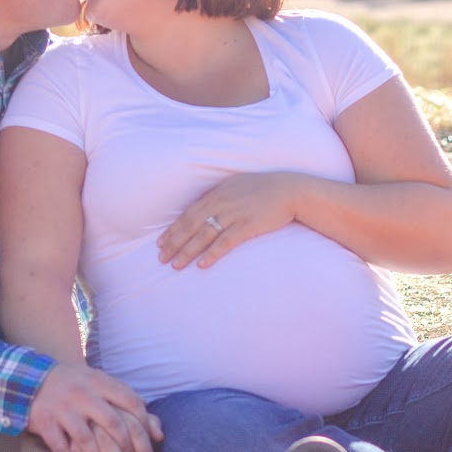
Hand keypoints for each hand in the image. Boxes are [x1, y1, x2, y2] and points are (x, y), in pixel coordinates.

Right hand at [27, 363, 161, 451]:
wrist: (30, 377)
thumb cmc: (75, 384)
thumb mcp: (101, 385)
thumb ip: (129, 403)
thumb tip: (159, 432)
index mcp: (100, 382)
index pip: (132, 403)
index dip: (145, 428)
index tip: (152, 451)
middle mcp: (84, 394)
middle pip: (114, 426)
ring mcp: (63, 407)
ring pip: (86, 442)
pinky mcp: (44, 421)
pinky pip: (60, 450)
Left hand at [158, 172, 300, 269]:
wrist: (290, 190)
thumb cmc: (264, 189)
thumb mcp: (237, 186)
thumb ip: (219, 197)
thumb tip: (204, 208)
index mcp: (217, 194)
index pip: (188, 214)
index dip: (173, 229)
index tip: (161, 243)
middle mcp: (221, 203)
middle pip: (191, 225)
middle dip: (174, 242)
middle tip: (161, 258)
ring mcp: (234, 214)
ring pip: (204, 235)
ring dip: (188, 251)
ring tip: (175, 265)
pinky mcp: (248, 226)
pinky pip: (225, 242)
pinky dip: (212, 253)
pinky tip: (202, 265)